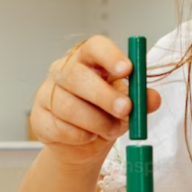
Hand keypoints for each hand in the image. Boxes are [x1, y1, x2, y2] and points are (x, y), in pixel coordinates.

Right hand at [30, 35, 161, 166]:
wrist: (85, 144)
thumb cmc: (106, 115)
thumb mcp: (129, 106)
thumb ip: (141, 100)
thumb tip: (153, 98)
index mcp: (89, 60)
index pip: (95, 46)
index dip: (110, 56)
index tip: (127, 69)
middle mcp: (64, 71)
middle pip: (77, 76)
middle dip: (104, 95)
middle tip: (126, 109)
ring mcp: (47, 93)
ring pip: (68, 106)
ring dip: (96, 122)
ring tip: (111, 129)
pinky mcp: (38, 118)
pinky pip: (58, 127)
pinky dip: (78, 136)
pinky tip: (88, 136)